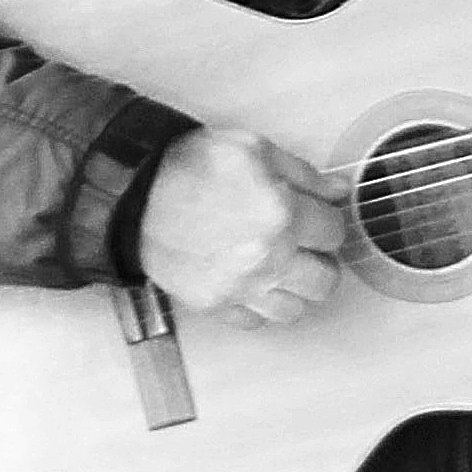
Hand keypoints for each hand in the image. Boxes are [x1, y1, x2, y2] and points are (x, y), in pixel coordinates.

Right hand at [141, 125, 350, 323]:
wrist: (134, 193)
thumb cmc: (187, 167)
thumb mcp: (253, 149)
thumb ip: (304, 174)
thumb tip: (337, 192)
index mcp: (282, 214)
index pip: (335, 233)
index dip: (327, 220)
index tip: (316, 217)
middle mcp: (267, 258)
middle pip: (325, 281)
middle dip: (320, 261)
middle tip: (305, 246)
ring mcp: (240, 287)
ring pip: (295, 310)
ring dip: (294, 289)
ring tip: (282, 268)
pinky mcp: (215, 304)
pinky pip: (255, 321)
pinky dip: (258, 305)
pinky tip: (252, 282)